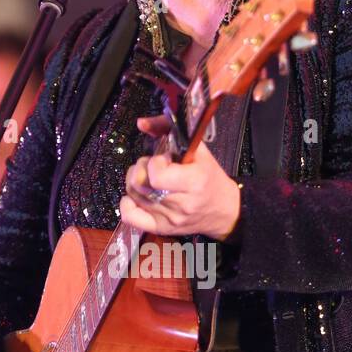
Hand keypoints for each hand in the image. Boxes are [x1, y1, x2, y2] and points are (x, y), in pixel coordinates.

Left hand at [120, 115, 241, 238]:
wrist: (224, 210)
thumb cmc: (211, 178)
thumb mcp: (198, 150)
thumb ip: (168, 129)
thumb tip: (141, 123)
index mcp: (193, 182)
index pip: (157, 176)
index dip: (155, 163)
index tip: (165, 160)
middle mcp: (180, 203)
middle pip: (140, 184)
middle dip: (141, 168)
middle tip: (152, 166)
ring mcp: (169, 218)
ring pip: (133, 195)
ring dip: (135, 181)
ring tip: (148, 178)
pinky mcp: (161, 228)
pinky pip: (131, 218)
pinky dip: (127, 205)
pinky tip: (135, 196)